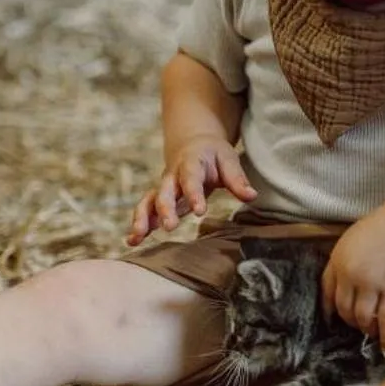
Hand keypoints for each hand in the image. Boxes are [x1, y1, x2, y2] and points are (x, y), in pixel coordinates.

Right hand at [128, 138, 256, 244]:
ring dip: (143, 218)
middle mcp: (172, 176)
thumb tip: (252, 196)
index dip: (194, 194)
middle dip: (165, 209)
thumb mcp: (228, 159)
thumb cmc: (213, 154)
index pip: (191, 179)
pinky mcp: (159, 200)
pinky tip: (132, 241)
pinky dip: (139, 225)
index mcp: (190, 163)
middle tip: (170, 227)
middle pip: (164, 191)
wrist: (193, 144)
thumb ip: (237, 179)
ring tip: (138, 236)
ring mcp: (163, 188)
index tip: (200, 211)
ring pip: (149, 201)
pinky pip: (146, 211)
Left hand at [322, 202, 384, 352]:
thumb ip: (349, 260)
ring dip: (369, 330)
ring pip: (363, 318)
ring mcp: (371, 282)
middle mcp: (350, 273)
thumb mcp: (357, 238)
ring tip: (376, 334)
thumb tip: (349, 283)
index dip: (329, 310)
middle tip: (362, 327)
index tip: (332, 322)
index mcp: (338, 259)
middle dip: (352, 322)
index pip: (326, 292)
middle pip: (344, 310)